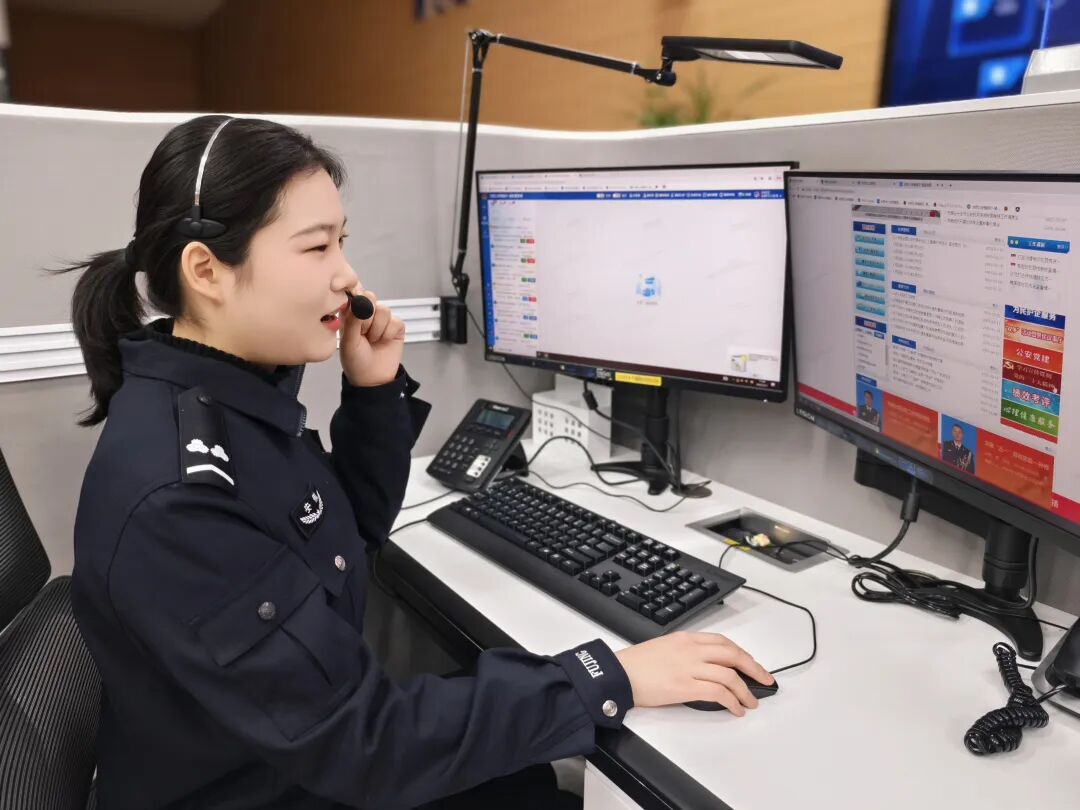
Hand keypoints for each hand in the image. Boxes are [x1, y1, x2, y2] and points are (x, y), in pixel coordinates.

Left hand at [339, 286, 405, 386]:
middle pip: (371, 298)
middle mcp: (366, 313)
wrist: (372, 378)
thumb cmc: (355, 361)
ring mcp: (382, 319)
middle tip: (363, 332)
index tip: (356, 312)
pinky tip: (383, 342)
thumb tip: (359, 302)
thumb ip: (352, 321)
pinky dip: (388, 334)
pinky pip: (396, 321)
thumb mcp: (348, 341)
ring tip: (372, 340)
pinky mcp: (396, 326)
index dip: (357, 300)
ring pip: (384, 310)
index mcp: (350, 313)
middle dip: (367, 317)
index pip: (354, 294)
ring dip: (377, 329)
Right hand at [614, 631, 773, 716]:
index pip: (722, 642)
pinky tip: (736, 709)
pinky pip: (718, 693)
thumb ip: (686, 652)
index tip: (751, 664)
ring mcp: (689, 667)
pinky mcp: (685, 687)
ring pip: (729, 676)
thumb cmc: (636, 664)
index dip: (742, 654)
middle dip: (753, 668)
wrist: (618, 674)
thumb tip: (706, 666)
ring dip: (745, 691)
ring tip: (751, 701)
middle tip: (765, 680)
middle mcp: (690, 650)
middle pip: (732, 655)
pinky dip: (732, 702)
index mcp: (685, 638)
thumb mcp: (664, 647)